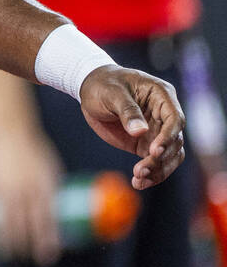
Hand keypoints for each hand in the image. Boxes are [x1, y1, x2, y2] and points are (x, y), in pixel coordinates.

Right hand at [0, 128, 63, 265]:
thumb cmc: (34, 150)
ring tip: (15, 256)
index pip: (47, 220)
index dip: (48, 240)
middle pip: (28, 226)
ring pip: (9, 224)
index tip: (50, 254)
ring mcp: (7, 191)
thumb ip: (52, 189)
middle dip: (31, 246)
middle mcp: (25, 191)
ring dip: (12, 244)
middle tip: (35, 259)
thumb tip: (59, 211)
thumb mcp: (51, 169)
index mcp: (43, 186)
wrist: (9, 133)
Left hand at [79, 65, 184, 189]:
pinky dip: (151, 174)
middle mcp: (164, 114)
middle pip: (174, 142)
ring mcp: (157, 131)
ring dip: (158, 170)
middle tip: (140, 170)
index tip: (154, 151)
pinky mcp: (146, 144)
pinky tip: (138, 182)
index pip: (175, 119)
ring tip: (138, 179)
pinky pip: (156, 162)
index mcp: (161, 95)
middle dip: (160, 159)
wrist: (89, 90)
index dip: (168, 137)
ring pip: (169, 156)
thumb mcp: (111, 92)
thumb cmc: (103, 84)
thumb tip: (140, 131)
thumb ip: (127, 110)